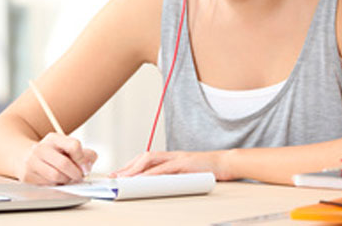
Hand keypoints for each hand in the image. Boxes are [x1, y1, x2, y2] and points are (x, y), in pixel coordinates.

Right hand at [16, 133, 97, 184]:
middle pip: (64, 163)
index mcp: (53, 138)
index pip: (73, 145)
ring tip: (67, 178)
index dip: (82, 159)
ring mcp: (32, 162)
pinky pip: (48, 185)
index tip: (85, 167)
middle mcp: (41, 148)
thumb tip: (89, 164)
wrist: (23, 156)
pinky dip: (56, 185)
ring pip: (56, 176)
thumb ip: (84, 154)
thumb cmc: (51, 154)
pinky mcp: (27, 176)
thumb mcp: (66, 147)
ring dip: (66, 181)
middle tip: (79, 177)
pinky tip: (56, 181)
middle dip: (76, 174)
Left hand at [110, 150, 231, 179]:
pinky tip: (143, 180)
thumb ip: (173, 177)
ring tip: (123, 179)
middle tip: (114, 177)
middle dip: (127, 167)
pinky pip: (164, 169)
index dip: (130, 166)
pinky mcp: (184, 163)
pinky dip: (152, 174)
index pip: (145, 159)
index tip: (118, 175)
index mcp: (170, 157)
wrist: (226, 162)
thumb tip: (158, 186)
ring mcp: (177, 158)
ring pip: (150, 160)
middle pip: (143, 158)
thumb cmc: (207, 169)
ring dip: (135, 169)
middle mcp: (170, 155)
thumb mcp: (186, 173)